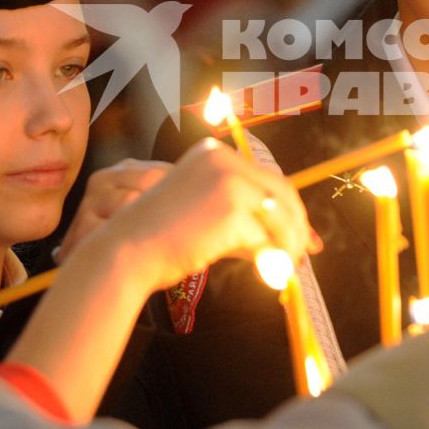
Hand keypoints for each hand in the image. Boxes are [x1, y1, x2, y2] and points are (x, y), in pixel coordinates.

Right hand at [77, 140, 313, 287]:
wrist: (126, 251)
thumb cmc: (157, 237)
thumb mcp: (203, 212)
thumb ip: (242, 215)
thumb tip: (287, 234)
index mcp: (213, 153)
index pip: (267, 178)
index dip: (289, 208)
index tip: (301, 234)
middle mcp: (223, 159)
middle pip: (282, 193)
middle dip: (296, 227)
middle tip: (302, 255)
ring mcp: (229, 182)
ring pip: (279, 217)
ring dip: (287, 247)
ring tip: (283, 270)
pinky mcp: (231, 210)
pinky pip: (265, 240)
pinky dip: (270, 260)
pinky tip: (267, 275)